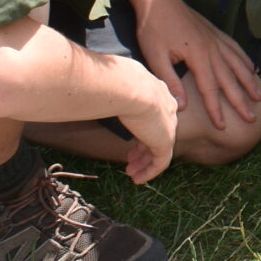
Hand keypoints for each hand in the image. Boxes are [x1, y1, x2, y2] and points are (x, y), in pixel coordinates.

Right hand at [113, 70, 179, 184]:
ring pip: (160, 149)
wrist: (129, 87)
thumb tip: (92, 88)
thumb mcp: (116, 83)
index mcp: (158, 92)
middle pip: (158, 131)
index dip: (143, 127)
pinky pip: (161, 162)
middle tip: (131, 158)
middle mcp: (167, 108)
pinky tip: (137, 179)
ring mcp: (168, 125)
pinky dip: (150, 172)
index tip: (131, 138)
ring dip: (145, 162)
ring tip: (132, 172)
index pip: (155, 114)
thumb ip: (111, 89)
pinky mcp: (165, 141)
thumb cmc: (115, 80)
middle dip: (144, 147)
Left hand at [131, 0, 260, 129]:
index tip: (223, 126)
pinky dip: (245, 60)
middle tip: (251, 118)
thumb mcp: (155, 57)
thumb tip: (182, 106)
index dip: (217, 109)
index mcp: (198, 57)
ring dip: (248, 82)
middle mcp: (212, 49)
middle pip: (230, 80)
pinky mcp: (214, 32)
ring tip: (258, 96)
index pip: (210, 89)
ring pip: (237, 64)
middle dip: (240, 100)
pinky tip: (252, 69)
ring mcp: (216, 39)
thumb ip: (170, 81)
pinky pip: (235, 49)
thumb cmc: (153, 28)